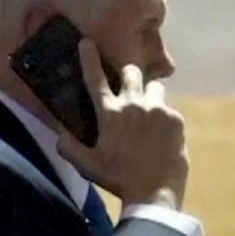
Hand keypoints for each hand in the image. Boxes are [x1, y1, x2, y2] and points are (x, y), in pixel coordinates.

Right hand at [54, 39, 187, 209]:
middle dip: (128, 75)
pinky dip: (164, 118)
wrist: (154, 193)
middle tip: (128, 87)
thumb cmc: (118, 179)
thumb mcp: (88, 165)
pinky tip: (161, 136)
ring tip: (148, 113)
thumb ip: (69, 147)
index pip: (95, 79)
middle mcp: (133, 104)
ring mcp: (157, 109)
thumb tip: (59, 133)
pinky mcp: (175, 119)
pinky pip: (168, 110)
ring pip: (154, 87)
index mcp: (109, 113)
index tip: (87, 42)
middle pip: (131, 72)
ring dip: (149, 95)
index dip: (89, 58)